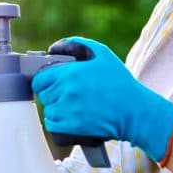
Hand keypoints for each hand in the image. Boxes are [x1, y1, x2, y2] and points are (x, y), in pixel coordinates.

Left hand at [31, 37, 172, 163]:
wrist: (134, 112)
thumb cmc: (119, 83)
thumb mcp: (102, 55)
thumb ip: (76, 45)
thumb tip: (54, 48)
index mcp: (68, 73)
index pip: (38, 80)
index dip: (44, 81)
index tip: (51, 83)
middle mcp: (64, 92)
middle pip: (43, 95)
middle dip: (52, 94)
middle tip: (68, 94)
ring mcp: (66, 111)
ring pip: (48, 110)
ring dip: (56, 109)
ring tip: (73, 106)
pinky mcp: (70, 127)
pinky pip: (52, 125)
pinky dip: (58, 123)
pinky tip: (72, 118)